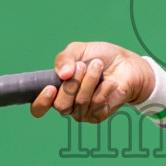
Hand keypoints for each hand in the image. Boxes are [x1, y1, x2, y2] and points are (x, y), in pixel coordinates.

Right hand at [30, 41, 154, 123]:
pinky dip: (104, 89)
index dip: (41, 102)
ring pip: (80, 103)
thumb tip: (62, 74)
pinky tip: (110, 82)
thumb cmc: (101, 57)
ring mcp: (83, 112)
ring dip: (90, 81)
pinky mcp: (100, 115)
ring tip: (98, 66)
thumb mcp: (79, 50)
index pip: (39, 108)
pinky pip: (97, 106)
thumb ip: (65, 58)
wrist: (127, 64)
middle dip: (73, 83)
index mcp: (57, 90)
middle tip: (82, 66)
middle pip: (61, 105)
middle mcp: (68, 104)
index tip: (50, 88)